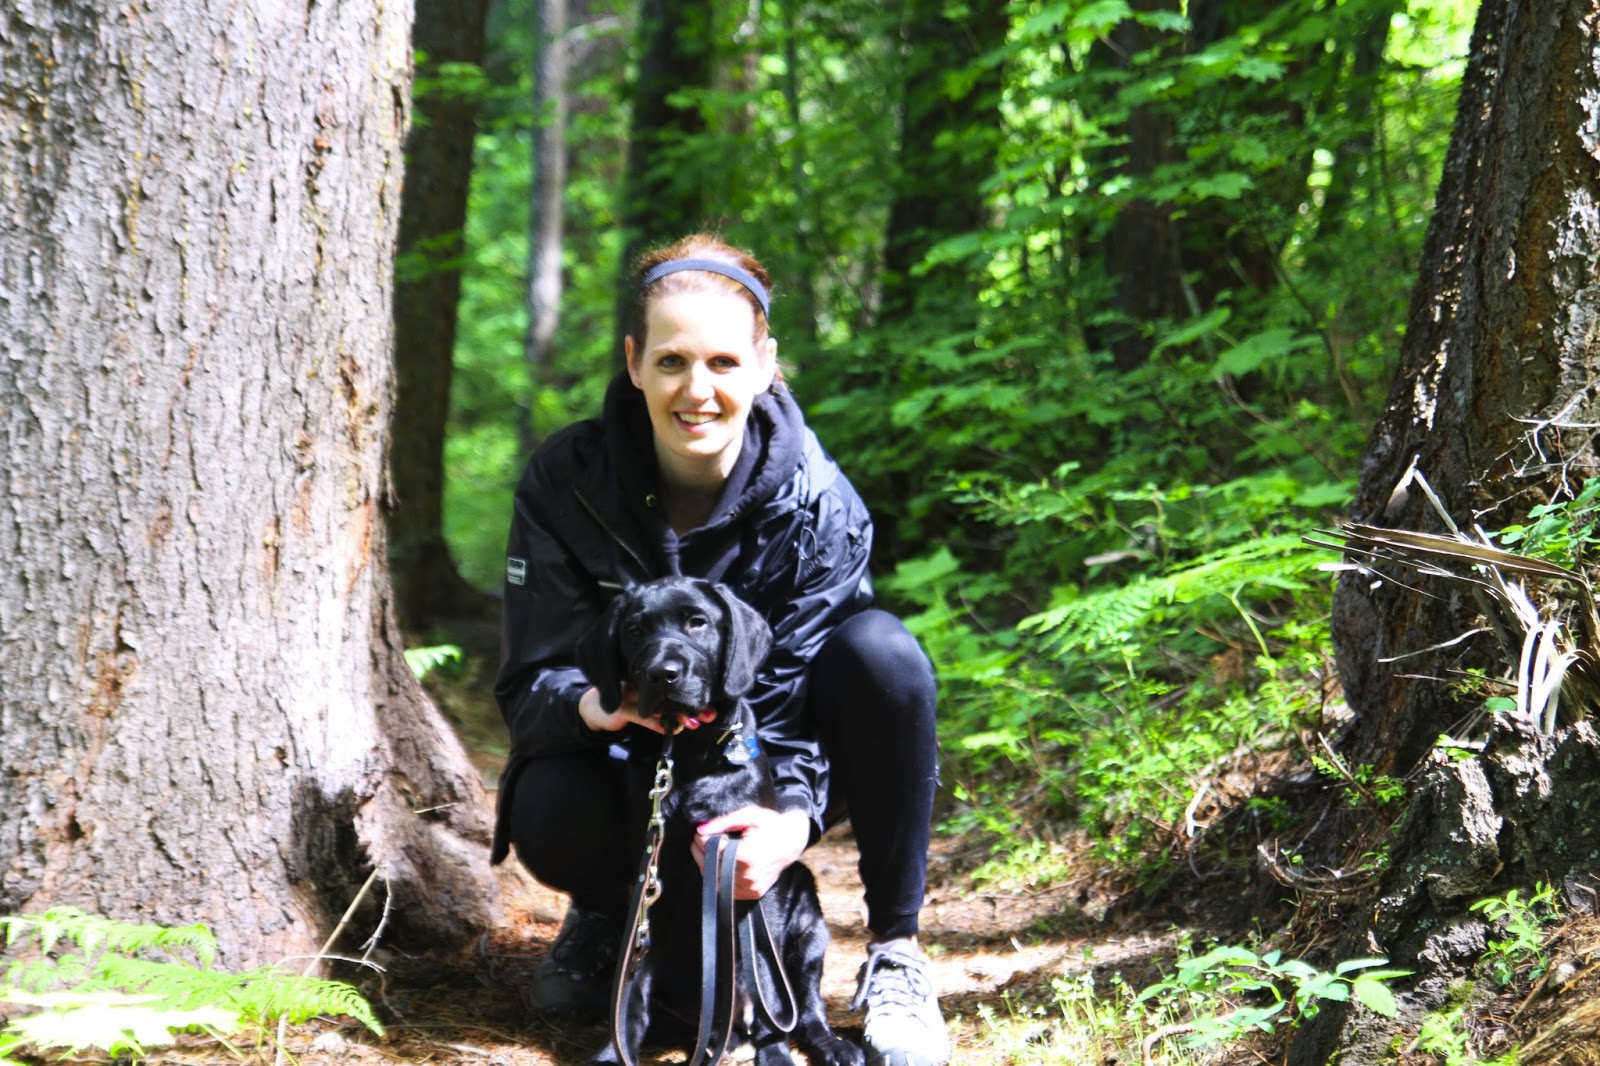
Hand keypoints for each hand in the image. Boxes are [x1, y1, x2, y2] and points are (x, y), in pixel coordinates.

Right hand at [577, 685, 717, 734]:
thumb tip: (695, 717)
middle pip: (670, 691)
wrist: (594, 709)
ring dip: (676, 714)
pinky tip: (667, 729)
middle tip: (708, 715)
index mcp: (650, 678)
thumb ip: (668, 709)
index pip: (675, 684)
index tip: (711, 708)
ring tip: (692, 724)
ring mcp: (629, 692)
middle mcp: (641, 681)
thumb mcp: (648, 705)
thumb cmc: (627, 704)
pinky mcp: (618, 706)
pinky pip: (639, 715)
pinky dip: (654, 722)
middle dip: (691, 704)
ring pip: (657, 702)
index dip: (694, 693)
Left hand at [692, 807, 810, 899]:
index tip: (699, 832)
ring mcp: (750, 888)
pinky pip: (726, 888)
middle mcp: (747, 876)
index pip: (712, 850)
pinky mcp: (752, 893)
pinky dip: (717, 876)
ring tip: (706, 849)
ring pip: (715, 879)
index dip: (702, 840)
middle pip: (711, 865)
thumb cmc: (771, 824)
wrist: (792, 841)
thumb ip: (723, 822)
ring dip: (705, 864)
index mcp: (746, 856)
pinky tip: (716, 863)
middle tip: (698, 838)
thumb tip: (700, 829)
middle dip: (700, 851)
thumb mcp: (749, 815)